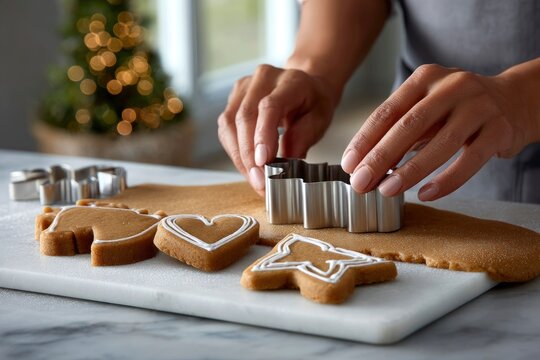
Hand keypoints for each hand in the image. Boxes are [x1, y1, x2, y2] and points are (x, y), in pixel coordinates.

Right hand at [218, 64, 336, 195]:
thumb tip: (285, 162)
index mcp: (290, 80)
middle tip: (259, 182)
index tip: (262, 162)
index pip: (269, 106)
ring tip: (254, 179)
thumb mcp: (320, 120)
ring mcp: (244, 87)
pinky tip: (247, 167)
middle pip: (245, 117)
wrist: (305, 87)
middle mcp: (263, 78)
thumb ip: (303, 137)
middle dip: (249, 155)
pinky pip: (225, 129)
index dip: (263, 135)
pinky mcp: (233, 99)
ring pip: (230, 124)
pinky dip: (235, 152)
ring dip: (239, 156)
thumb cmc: (312, 104)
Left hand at [341, 63, 538, 200]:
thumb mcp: (425, 108)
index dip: (365, 139)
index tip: (348, 164)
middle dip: (380, 157)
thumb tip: (365, 166)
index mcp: (424, 78)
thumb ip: (398, 131)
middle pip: (409, 125)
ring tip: (387, 191)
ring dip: (410, 171)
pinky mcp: (499, 129)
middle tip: (361, 182)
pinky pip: (469, 159)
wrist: (513, 100)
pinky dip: (447, 180)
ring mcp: (478, 106)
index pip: (387, 111)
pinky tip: (426, 194)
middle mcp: (451, 86)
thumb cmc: (455, 109)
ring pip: (440, 143)